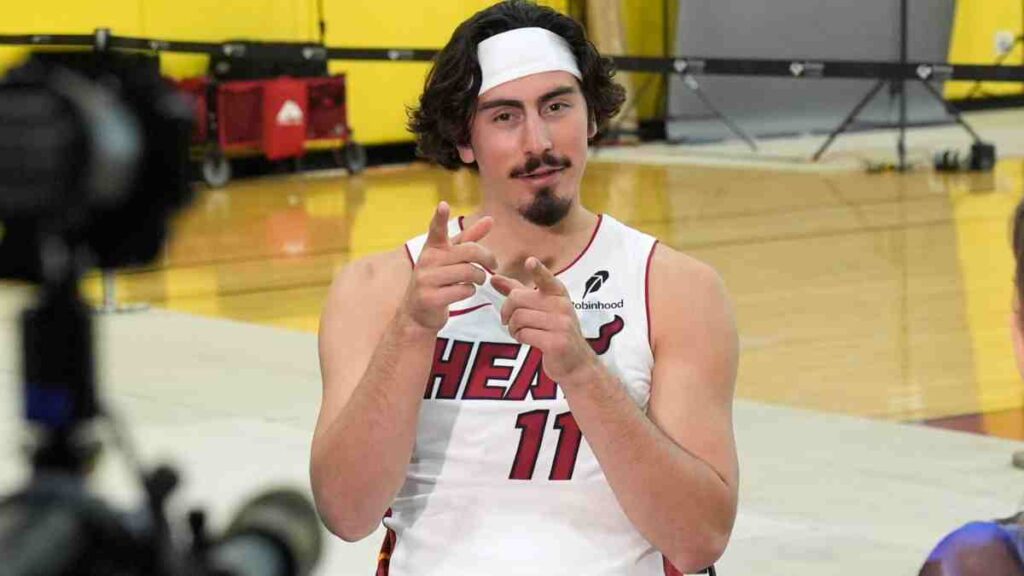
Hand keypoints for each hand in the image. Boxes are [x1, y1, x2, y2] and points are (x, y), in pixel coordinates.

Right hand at [399, 202, 496, 333]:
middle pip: (470, 252)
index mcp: (433, 248)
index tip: (443, 205)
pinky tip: (464, 292)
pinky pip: (464, 290)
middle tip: (493, 265)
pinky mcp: (431, 298)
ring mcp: (427, 279)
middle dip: (487, 258)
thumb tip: (490, 219)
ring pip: (469, 272)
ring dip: (480, 278)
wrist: (418, 313)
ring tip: (478, 280)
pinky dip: (470, 291)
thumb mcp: (451, 257)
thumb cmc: (438, 279)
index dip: (440, 217)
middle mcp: (427, 260)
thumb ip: (470, 238)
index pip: (436, 229)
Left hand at [491, 257, 597, 383]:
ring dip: (512, 328)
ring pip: (519, 318)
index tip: (530, 261)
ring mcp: (561, 324)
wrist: (576, 362)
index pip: (546, 279)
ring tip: (519, 332)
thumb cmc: (555, 331)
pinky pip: (524, 334)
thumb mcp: (541, 307)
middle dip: (507, 311)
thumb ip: (517, 291)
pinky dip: (519, 338)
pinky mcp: (556, 342)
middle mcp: (562, 306)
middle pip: (517, 299)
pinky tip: (526, 340)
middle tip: (509, 322)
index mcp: (558, 293)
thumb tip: (493, 278)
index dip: (537, 270)